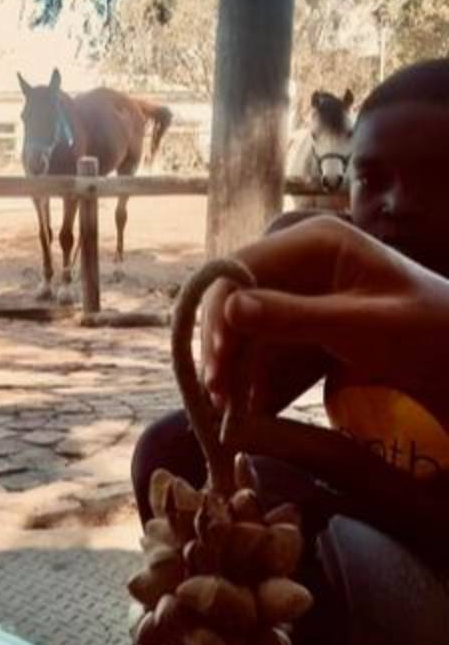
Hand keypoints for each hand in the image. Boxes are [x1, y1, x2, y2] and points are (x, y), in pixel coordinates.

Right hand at [204, 215, 448, 409]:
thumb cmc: (427, 332)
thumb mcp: (364, 328)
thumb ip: (297, 317)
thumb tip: (230, 309)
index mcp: (314, 240)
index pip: (241, 268)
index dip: (220, 313)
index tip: (218, 362)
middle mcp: (295, 255)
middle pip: (231, 294)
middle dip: (220, 342)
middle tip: (217, 393)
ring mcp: (294, 284)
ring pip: (237, 319)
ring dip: (228, 360)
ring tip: (225, 404)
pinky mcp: (295, 314)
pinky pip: (256, 337)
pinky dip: (246, 367)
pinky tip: (242, 398)